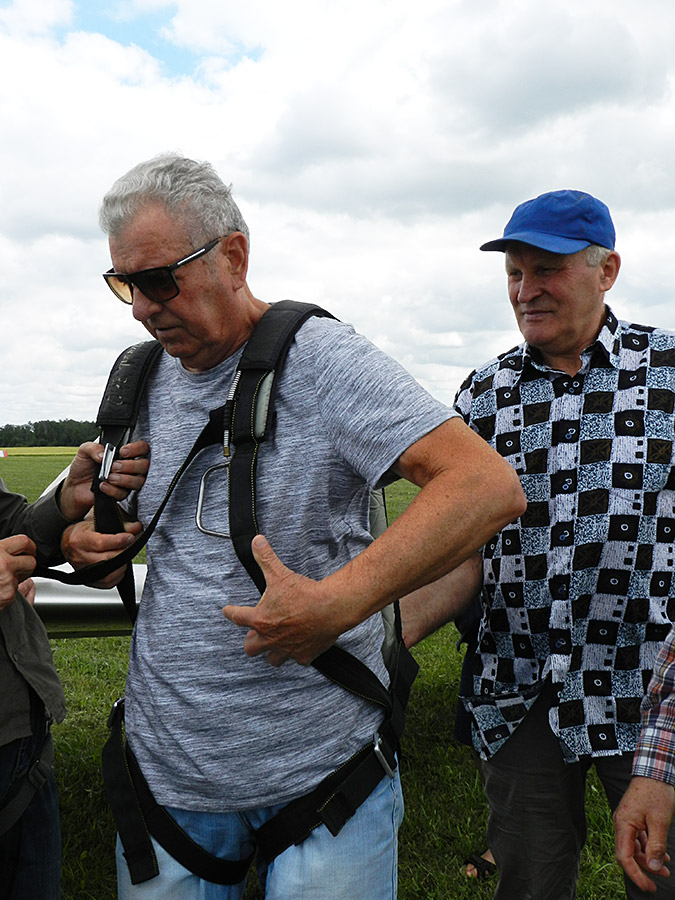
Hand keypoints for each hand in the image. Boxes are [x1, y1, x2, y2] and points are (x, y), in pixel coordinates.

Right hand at [0, 535, 36, 609]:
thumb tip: (7, 548)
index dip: (28, 546)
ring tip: (1, 578)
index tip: (28, 549)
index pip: (25, 542)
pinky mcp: (8, 596)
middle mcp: (5, 565)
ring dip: (17, 577)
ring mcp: (8, 582)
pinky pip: (16, 591)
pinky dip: (9, 590)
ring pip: (24, 578)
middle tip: (18, 564)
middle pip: (31, 561)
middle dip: (26, 563)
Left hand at [58, 440, 149, 520]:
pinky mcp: (120, 494)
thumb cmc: (83, 467)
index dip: (137, 449)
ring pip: (138, 481)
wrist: (74, 486)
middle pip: (144, 465)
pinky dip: (113, 490)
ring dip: (124, 479)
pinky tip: (103, 485)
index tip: (123, 452)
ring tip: (109, 477)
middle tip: (114, 466)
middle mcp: (129, 467)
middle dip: (130, 466)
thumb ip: (94, 447)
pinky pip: (124, 493)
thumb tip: (104, 455)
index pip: (142, 448)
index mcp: (124, 453)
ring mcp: (127, 481)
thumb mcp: (84, 451)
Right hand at [61, 517, 141, 588]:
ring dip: (121, 566)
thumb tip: (137, 527)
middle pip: (105, 559)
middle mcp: (78, 557)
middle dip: (122, 553)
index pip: (101, 543)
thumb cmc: (83, 531)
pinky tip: (120, 567)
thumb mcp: (98, 521)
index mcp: (79, 539)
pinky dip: (117, 576)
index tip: (130, 537)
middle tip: (129, 546)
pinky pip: (106, 583)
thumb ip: (119, 524)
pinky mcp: (88, 580)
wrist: (68, 543)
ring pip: (107, 575)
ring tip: (124, 556)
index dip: (118, 541)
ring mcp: (82, 571)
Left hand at [222, 535, 342, 665]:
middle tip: (253, 633)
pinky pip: (297, 660)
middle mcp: (270, 638)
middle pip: (251, 647)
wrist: (330, 608)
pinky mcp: (304, 655)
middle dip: (250, 641)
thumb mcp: (280, 573)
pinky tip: (300, 648)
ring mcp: (287, 649)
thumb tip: (256, 541)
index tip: (227, 611)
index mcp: (260, 619)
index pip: (237, 617)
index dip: (230, 613)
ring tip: (274, 646)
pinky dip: (298, 655)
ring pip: (272, 659)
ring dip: (271, 653)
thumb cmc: (304, 593)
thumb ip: (265, 557)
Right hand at [614, 776, 674, 891]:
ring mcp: (626, 820)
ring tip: (665, 867)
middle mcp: (621, 823)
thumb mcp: (660, 821)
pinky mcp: (633, 818)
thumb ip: (655, 845)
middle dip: (643, 869)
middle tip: (659, 879)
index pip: (625, 857)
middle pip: (627, 854)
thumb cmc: (656, 792)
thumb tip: (653, 866)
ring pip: (633, 847)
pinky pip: (637, 838)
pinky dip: (648, 848)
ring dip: (647, 859)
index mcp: (623, 824)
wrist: (654, 771)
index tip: (649, 886)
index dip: (636, 874)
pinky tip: (661, 853)